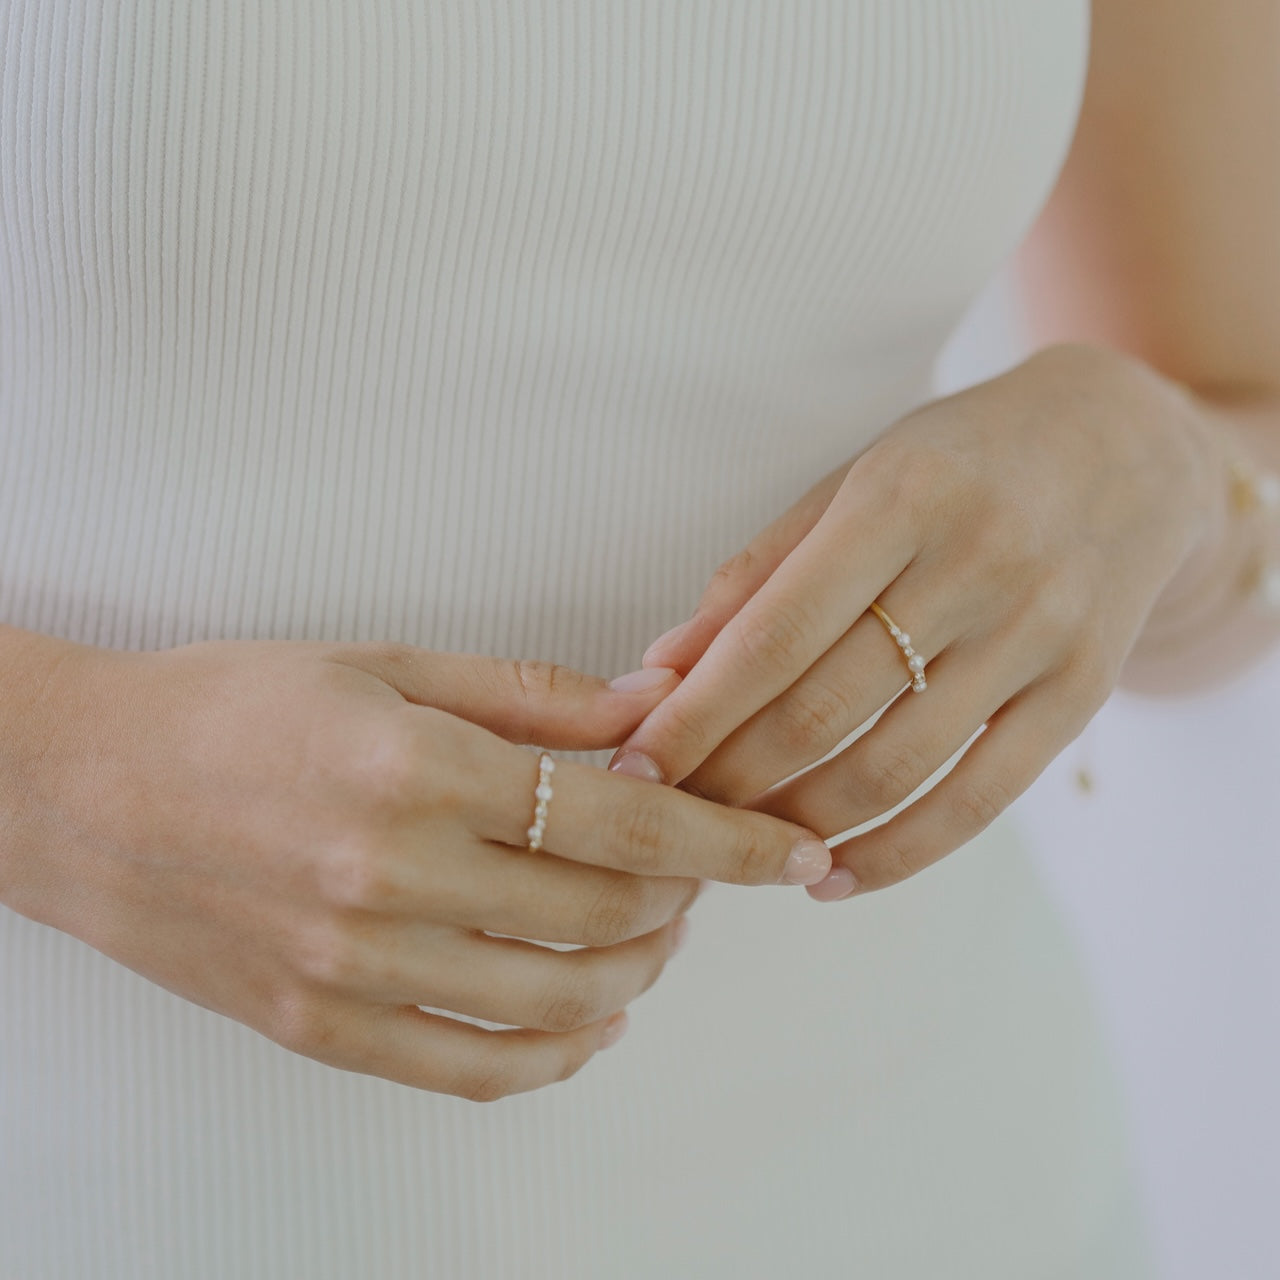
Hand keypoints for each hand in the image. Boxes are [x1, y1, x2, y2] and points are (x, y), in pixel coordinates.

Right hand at [1, 635, 828, 1099]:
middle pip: (604, 915)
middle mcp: (389, 881)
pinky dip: (557, 1052)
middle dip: (686, 894)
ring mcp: (352, 971)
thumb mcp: (385, 664)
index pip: (621, 821)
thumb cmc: (230, 707)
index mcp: (415, 772)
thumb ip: (533, 697)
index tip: (790, 848)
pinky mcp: (319, 1028)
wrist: (81, 787)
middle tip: (699, 865)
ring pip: (556, 1004)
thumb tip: (650, 710)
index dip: (726, 839)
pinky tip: (590, 1016)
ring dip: (637, 969)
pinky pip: (472, 1070)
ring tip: (651, 930)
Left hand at [610, 343, 1218, 898]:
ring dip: (800, 828)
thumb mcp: (854, 483)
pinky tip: (832, 877)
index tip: (631, 768)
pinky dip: (896, 856)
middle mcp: (975, 566)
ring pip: (893, 769)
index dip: (694, 716)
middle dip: (729, 782)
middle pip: (823, 712)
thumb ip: (760, 573)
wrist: (1122, 447)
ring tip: (738, 850)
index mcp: (898, 500)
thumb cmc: (957, 461)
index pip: (773, 636)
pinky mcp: (1081, 692)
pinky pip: (978, 801)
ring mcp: (1037, 634)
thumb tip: (661, 667)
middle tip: (671, 818)